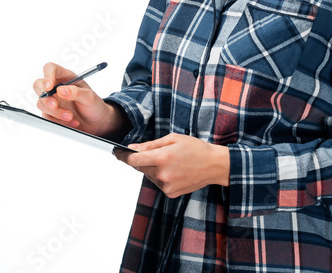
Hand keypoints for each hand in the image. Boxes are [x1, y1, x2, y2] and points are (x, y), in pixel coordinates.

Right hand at [32, 62, 124, 138]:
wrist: (97, 123)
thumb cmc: (94, 105)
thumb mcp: (89, 97)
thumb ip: (76, 92)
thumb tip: (60, 90)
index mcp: (66, 77)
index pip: (50, 69)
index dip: (47, 76)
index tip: (49, 87)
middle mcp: (57, 87)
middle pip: (39, 85)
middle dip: (46, 97)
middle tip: (55, 105)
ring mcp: (53, 100)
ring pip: (41, 103)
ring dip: (55, 112)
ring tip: (70, 117)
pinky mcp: (51, 113)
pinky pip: (47, 116)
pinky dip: (58, 121)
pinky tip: (71, 122)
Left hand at [114, 133, 229, 197]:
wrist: (214, 165)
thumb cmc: (195, 148)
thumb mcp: (173, 139)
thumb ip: (151, 145)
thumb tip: (133, 148)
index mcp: (163, 157)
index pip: (134, 160)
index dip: (123, 156)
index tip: (117, 153)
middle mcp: (163, 174)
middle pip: (140, 167)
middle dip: (141, 160)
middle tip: (153, 153)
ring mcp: (166, 186)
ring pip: (148, 175)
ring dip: (152, 168)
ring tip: (169, 161)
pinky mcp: (170, 193)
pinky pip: (158, 183)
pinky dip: (160, 177)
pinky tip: (173, 170)